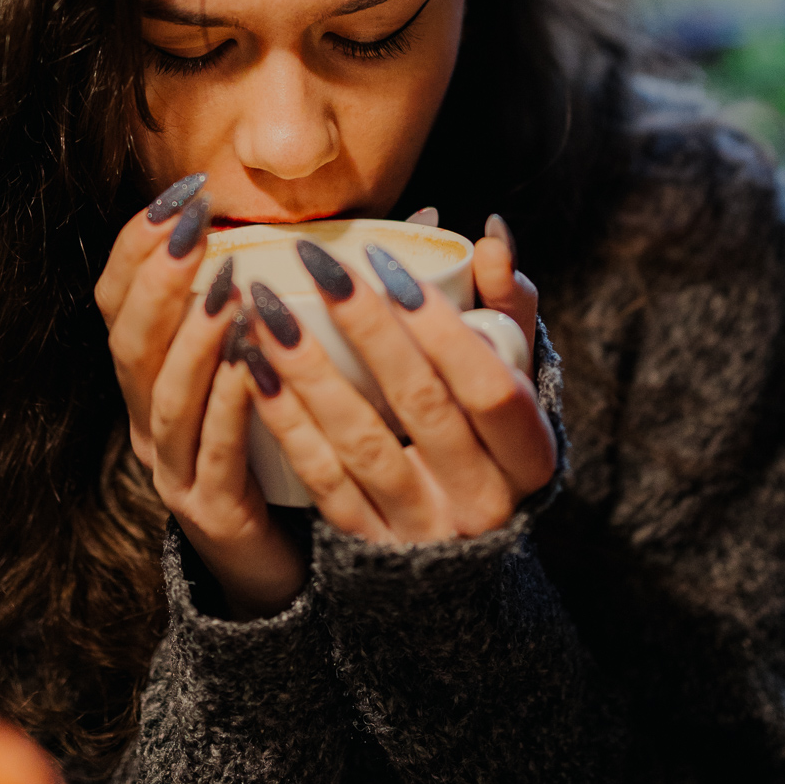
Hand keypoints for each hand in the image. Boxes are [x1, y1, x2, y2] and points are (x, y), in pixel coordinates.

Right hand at [94, 176, 306, 617]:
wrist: (291, 554)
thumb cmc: (300, 436)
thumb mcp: (304, 352)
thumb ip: (338, 284)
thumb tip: (425, 220)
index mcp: (159, 371)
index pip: (118, 298)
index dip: (139, 246)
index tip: (181, 197)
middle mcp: (152, 416)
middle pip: (127, 341)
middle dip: (158, 280)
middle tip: (194, 232)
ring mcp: (175, 466)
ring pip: (164, 396)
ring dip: (193, 338)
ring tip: (226, 289)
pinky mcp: (211, 508)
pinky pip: (213, 452)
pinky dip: (229, 406)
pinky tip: (254, 367)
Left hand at [236, 221, 555, 544]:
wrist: (459, 539)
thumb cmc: (485, 428)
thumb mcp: (514, 373)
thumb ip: (509, 304)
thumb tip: (489, 238)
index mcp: (530, 455)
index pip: (490, 386)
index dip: (441, 324)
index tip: (386, 261)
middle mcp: (484, 501)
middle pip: (422, 405)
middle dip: (366, 327)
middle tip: (316, 265)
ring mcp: (423, 529)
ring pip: (362, 442)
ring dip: (309, 371)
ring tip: (267, 311)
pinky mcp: (368, 544)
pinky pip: (321, 479)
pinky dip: (285, 421)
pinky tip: (254, 370)